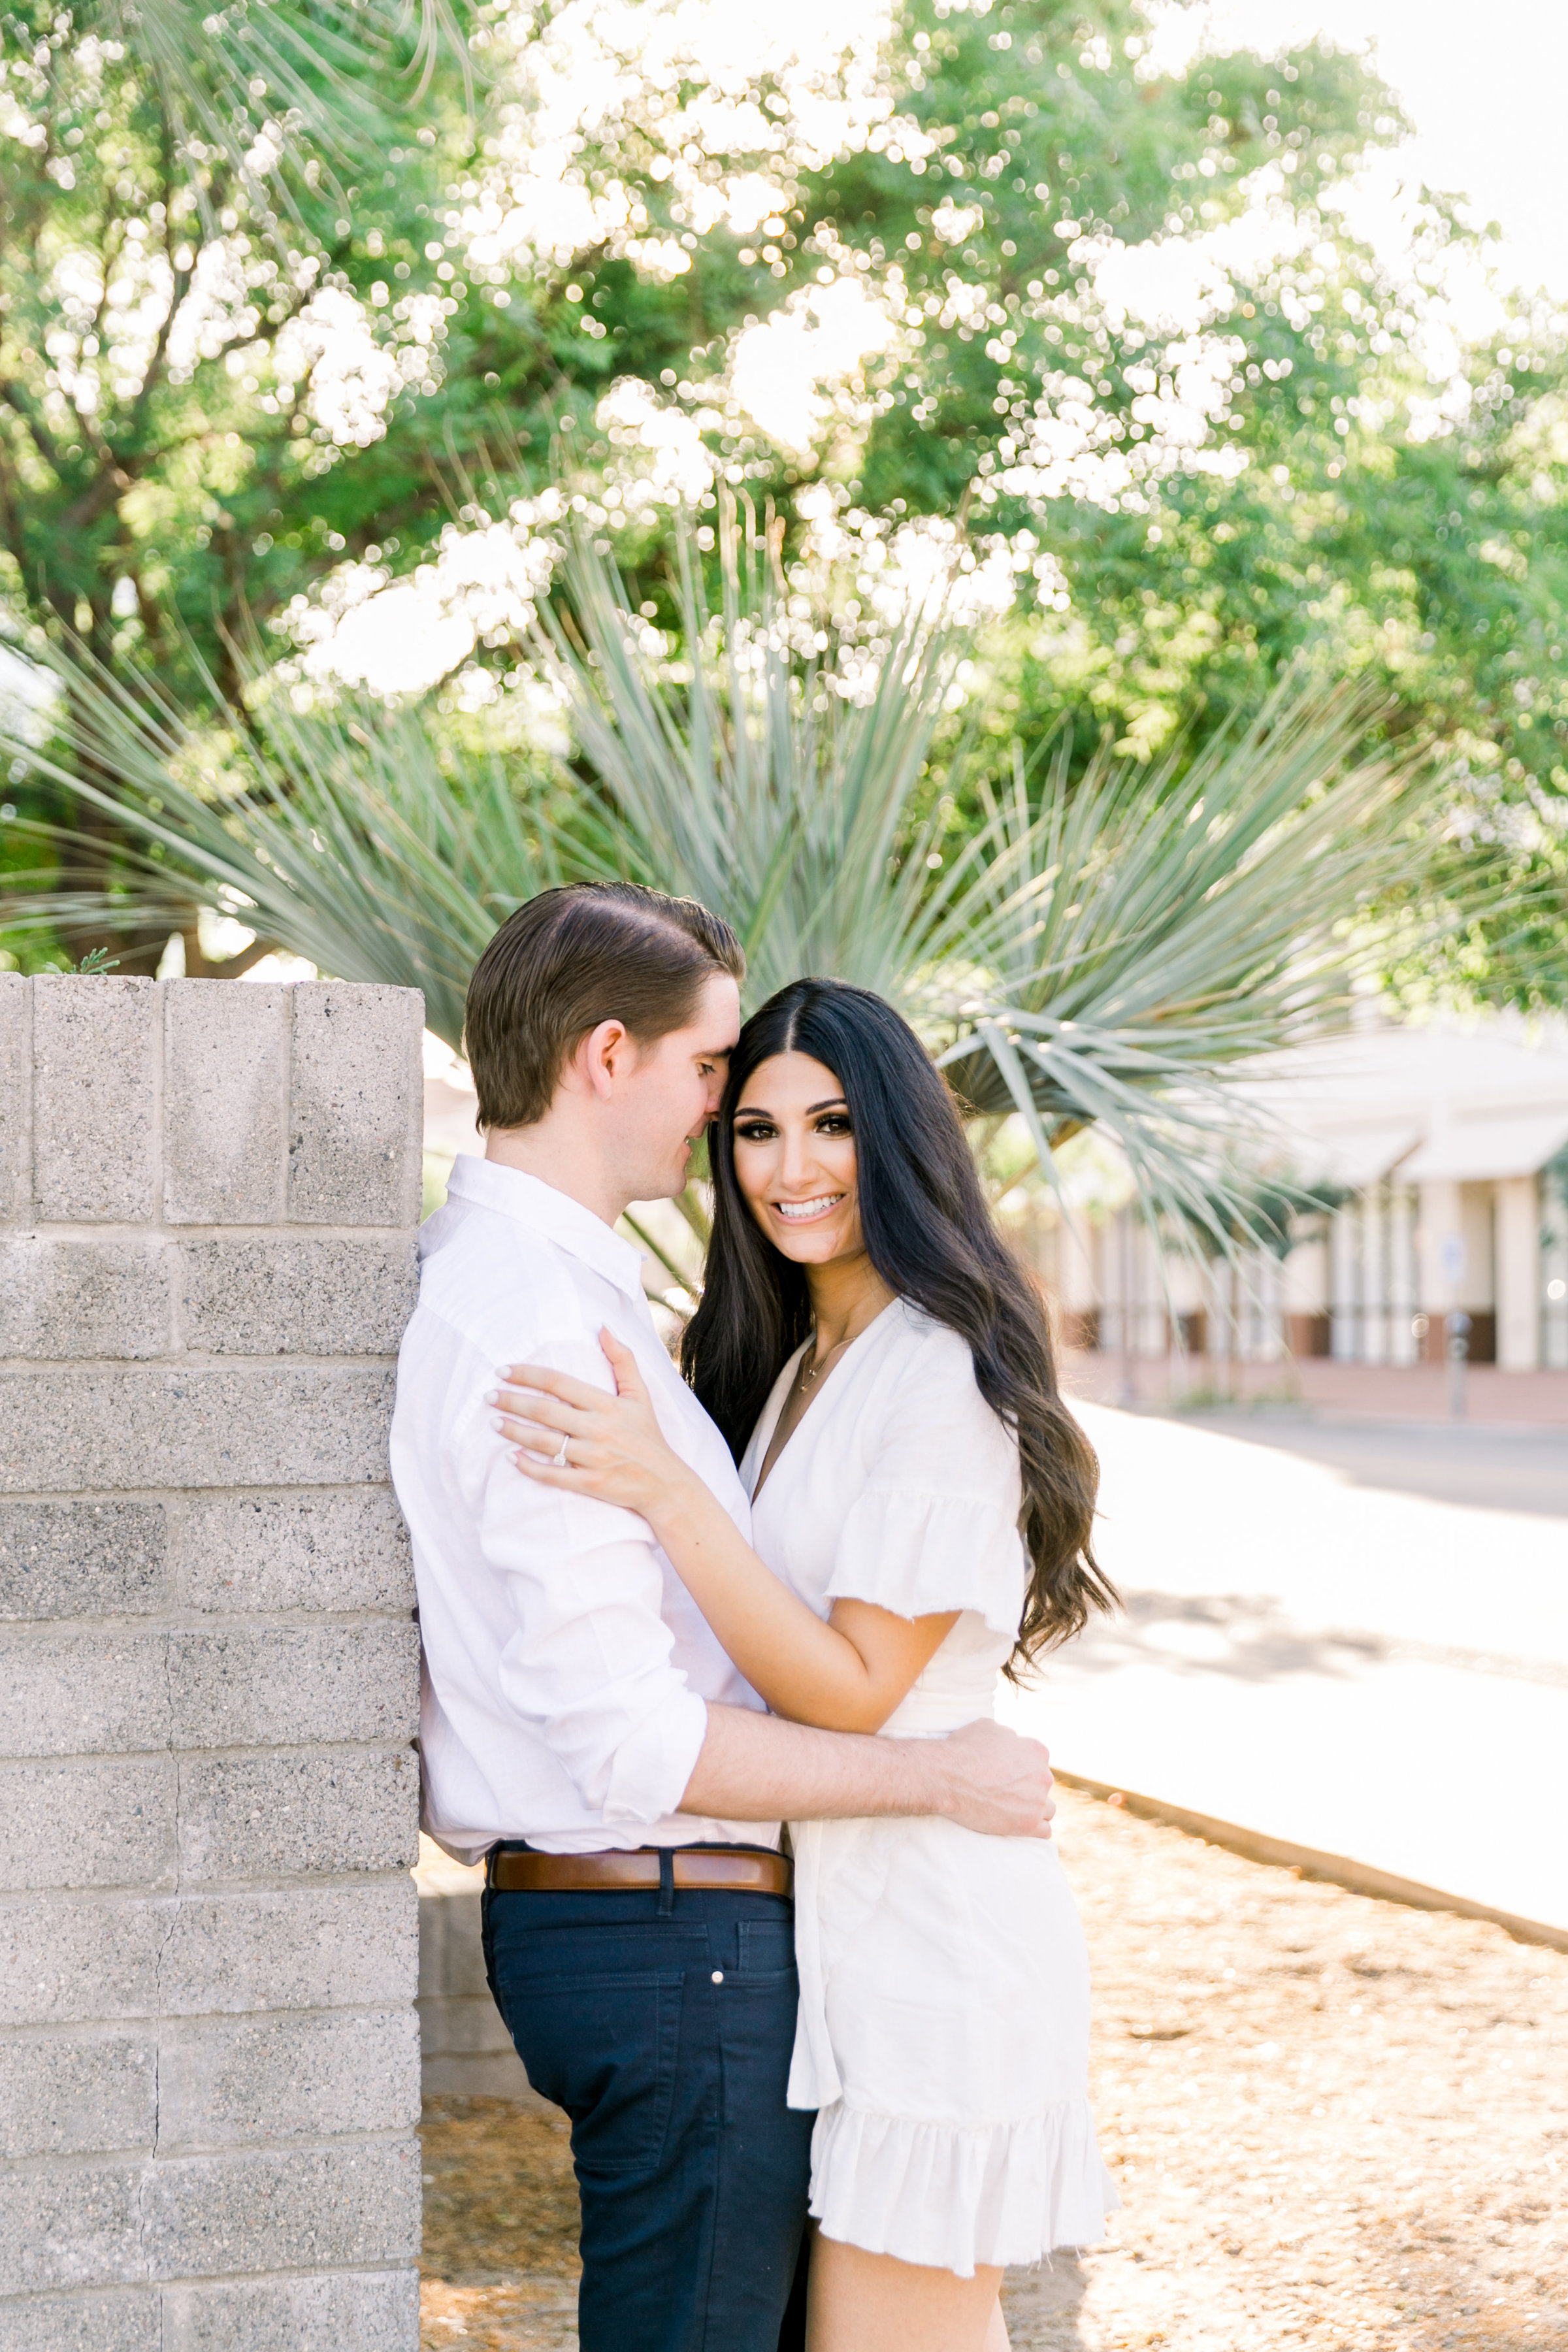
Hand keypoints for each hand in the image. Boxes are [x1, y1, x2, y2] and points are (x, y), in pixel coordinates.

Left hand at [489, 1329, 691, 1521]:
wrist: (665, 1483)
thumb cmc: (648, 1436)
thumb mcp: (640, 1395)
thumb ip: (623, 1359)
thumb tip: (603, 1328)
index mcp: (607, 1404)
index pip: (559, 1383)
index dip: (528, 1374)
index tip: (503, 1370)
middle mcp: (599, 1429)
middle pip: (545, 1411)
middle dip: (512, 1401)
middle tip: (488, 1396)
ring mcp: (594, 1458)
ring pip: (544, 1443)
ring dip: (514, 1431)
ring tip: (494, 1422)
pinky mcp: (591, 1484)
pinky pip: (553, 1474)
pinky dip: (530, 1467)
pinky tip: (512, 1457)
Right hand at [931, 1719, 1055, 1840]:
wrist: (949, 1777)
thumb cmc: (964, 1749)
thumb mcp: (989, 1727)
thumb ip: (1008, 1735)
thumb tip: (1011, 1741)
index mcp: (1037, 1750)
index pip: (1038, 1761)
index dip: (1022, 1768)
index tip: (1007, 1775)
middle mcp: (1043, 1775)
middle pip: (1042, 1784)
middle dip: (1027, 1788)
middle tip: (1005, 1792)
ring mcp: (1037, 1801)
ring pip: (1047, 1808)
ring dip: (1034, 1809)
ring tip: (1013, 1811)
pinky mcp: (1029, 1824)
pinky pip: (1044, 1831)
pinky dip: (1033, 1829)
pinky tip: (1020, 1826)